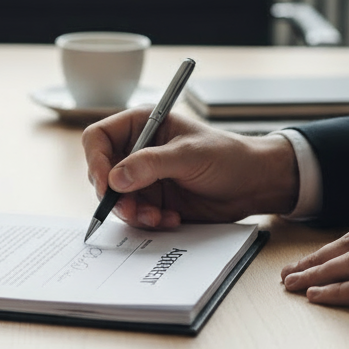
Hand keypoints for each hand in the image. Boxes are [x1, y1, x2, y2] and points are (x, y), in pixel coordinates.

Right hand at [82, 107, 299, 226]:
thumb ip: (150, 164)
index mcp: (141, 125)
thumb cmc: (227, 156)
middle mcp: (137, 151)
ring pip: (116, 199)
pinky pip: (135, 215)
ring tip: (158, 217)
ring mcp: (143, 178)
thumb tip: (114, 179)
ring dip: (133, 213)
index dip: (95, 160)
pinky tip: (171, 219)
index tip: (105, 183)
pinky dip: (148, 222)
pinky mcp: (153, 201)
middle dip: (114, 196)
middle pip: (101, 173)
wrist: (253, 185)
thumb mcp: (189, 155)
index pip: (98, 138)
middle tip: (131, 210)